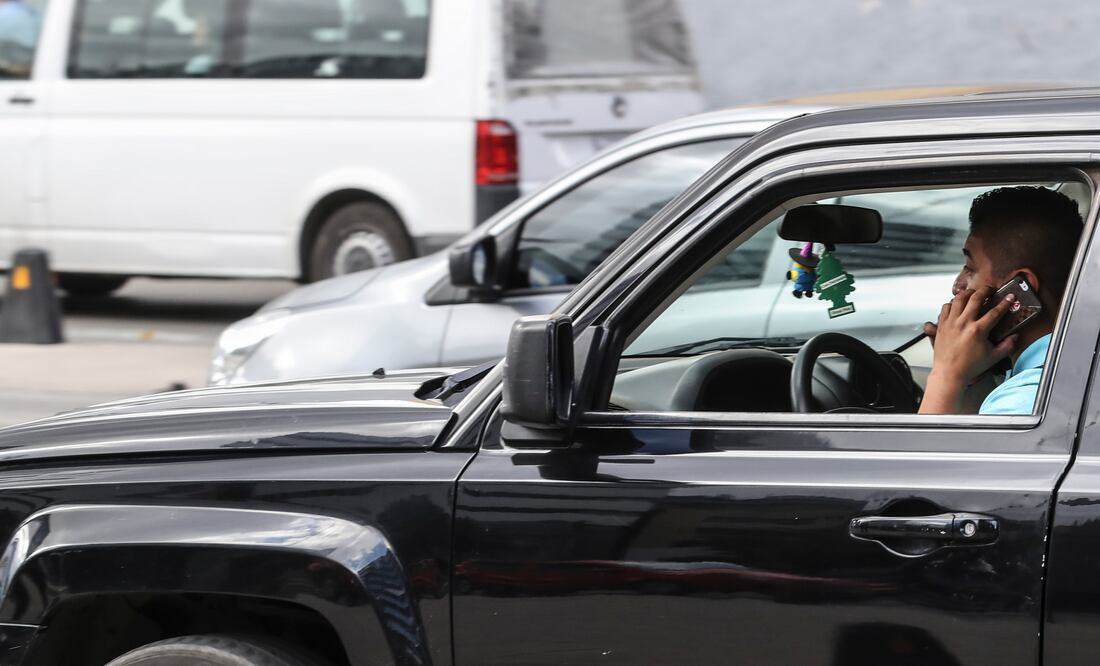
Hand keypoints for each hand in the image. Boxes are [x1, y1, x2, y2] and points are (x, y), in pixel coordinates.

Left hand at [918, 286, 1017, 413]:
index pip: (995, 311)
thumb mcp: (994, 357)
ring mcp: (951, 323)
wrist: (949, 373)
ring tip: (973, 293)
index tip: (1010, 297)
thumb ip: (1008, 346)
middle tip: (990, 289)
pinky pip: (945, 307)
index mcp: (978, 330)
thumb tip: (1016, 336)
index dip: (1005, 302)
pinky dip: (952, 303)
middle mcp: (963, 323)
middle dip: (985, 290)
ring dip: (967, 293)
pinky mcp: (941, 325)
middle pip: (975, 298)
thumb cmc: (970, 366)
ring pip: (958, 299)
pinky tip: (957, 305)